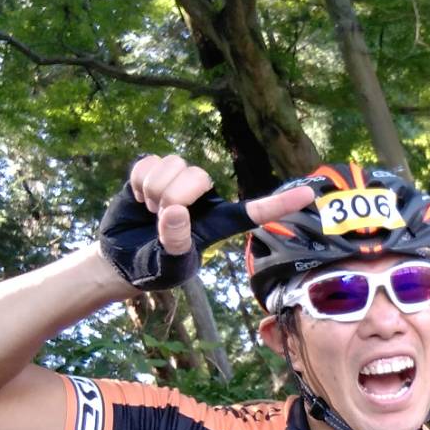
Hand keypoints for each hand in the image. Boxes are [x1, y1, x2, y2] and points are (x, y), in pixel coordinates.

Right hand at [97, 154, 314, 290]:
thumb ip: (176, 243)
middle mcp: (205, 198)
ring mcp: (180, 182)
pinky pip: (149, 162)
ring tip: (150, 210)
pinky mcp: (156, 171)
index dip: (281, 203)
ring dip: (153, 190)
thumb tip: (177, 212)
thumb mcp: (167, 265)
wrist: (120, 257)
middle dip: (172, 196)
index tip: (310, 195)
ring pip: (174, 164)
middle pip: (198, 176)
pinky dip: (137, 182)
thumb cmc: (153, 267)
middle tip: (160, 217)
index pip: (254, 211)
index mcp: (218, 223)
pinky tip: (138, 198)